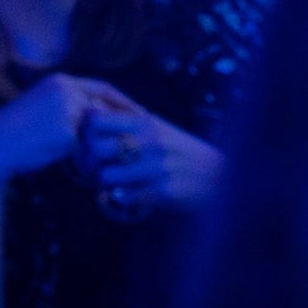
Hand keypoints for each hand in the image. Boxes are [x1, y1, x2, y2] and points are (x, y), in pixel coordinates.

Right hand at [0, 74, 143, 202]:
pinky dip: (87, 161)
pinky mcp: (65, 133)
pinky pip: (85, 150)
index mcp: (60, 81)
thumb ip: (70, 108)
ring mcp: (66, 110)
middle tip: (145, 136)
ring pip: (98, 132)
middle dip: (125, 123)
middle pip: (107, 107)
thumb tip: (99, 116)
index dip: (124, 102)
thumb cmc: (17, 133)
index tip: (142, 113)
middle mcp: (65, 90)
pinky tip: (87, 171)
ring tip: (115, 159)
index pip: (103, 88)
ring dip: (103, 147)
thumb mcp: (44, 109)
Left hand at [80, 108, 224, 211]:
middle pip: (95, 150)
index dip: (87, 134)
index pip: (96, 120)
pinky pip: (123, 198)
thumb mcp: (158, 128)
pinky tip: (131, 196)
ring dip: (106, 184)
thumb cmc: (182, 151)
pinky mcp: (161, 192)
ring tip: (117, 184)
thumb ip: (128, 119)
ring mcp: (156, 167)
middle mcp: (150, 141)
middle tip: (100, 170)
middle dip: (92, 163)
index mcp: (146, 122)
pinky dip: (122, 199)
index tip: (94, 145)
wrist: (219, 176)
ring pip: (105, 177)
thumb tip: (91, 107)